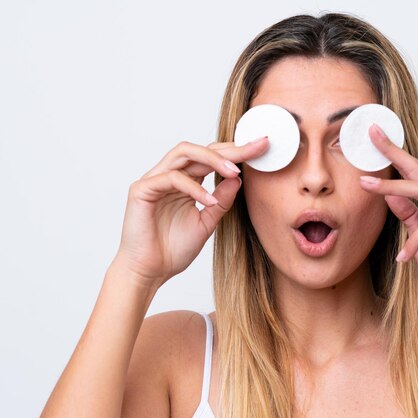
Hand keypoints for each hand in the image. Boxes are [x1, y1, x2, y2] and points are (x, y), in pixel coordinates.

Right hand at [112, 137, 268, 289]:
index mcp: (185, 182)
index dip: (236, 152)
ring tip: (234, 171)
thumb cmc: (173, 250)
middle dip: (230, 149)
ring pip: (184, 153)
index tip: (262, 149)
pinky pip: (171, 178)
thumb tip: (239, 178)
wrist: (149, 273)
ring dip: (212, 159)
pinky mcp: (142, 190)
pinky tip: (210, 200)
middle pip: (201, 150)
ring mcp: (154, 180)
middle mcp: (169, 175)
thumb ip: (222, 201)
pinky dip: (194, 187)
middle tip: (255, 149)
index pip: (211, 157)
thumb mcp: (207, 222)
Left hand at [359, 124, 417, 314]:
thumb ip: (408, 214)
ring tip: (368, 186)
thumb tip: (389, 194)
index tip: (375, 136)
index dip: (396, 153)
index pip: (415, 173)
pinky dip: (413, 243)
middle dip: (395, 155)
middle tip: (373, 139)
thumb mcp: (417, 236)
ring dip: (394, 189)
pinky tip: (402, 256)